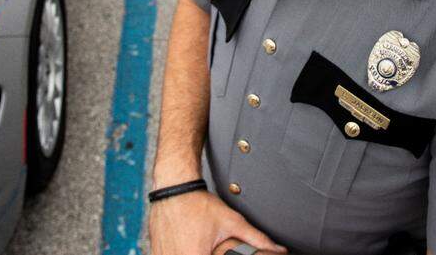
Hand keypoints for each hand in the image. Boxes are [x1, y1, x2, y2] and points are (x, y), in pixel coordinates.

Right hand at [148, 190, 286, 254]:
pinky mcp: (156, 253)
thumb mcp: (230, 220)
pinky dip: (180, 253)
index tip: (216, 253)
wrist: (172, 188)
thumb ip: (257, 239)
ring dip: (190, 254)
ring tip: (198, 243)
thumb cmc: (198, 203)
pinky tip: (188, 244)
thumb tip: (279, 249)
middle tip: (210, 246)